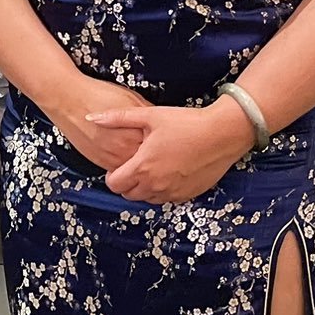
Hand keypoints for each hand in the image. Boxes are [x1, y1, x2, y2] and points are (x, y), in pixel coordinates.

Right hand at [46, 75, 156, 171]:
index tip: (169, 140)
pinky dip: (126, 165)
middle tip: (161, 151)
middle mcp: (126, 149)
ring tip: (146, 155)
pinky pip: (119, 170)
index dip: (166, 143)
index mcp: (138, 133)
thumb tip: (160, 123)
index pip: (161, 147)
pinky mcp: (101, 162)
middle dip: (156, 156)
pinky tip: (127, 154)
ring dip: (141, 164)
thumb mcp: (131, 99)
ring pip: (135, 170)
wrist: (69, 100)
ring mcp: (113, 158)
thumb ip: (148, 114)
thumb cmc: (97, 96)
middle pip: (149, 162)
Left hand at [87, 96, 248, 202]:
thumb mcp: (150, 115)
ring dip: (144, 187)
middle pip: (128, 194)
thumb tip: (91, 118)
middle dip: (127, 182)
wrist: (223, 134)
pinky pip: (167, 198)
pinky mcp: (187, 195)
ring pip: (147, 198)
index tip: (119, 164)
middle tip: (135, 164)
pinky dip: (163, 189)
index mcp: (142, 167)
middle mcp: (155, 185)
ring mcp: (172, 193)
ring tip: (153, 166)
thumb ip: (118, 118)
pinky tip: (170, 170)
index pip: (114, 185)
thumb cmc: (186, 122)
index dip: (112, 175)